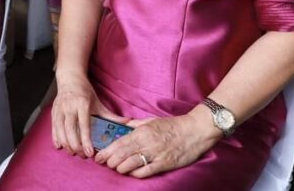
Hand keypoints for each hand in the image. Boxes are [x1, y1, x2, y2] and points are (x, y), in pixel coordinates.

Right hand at [50, 71, 126, 158]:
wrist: (70, 78)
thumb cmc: (84, 91)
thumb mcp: (98, 102)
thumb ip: (111, 116)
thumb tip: (127, 122)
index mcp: (82, 104)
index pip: (84, 125)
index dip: (86, 141)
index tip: (89, 153)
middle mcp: (69, 106)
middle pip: (70, 130)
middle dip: (76, 146)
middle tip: (82, 155)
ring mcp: (60, 109)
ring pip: (60, 131)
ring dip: (66, 144)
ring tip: (73, 152)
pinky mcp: (54, 111)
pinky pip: (53, 127)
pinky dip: (56, 138)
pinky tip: (60, 146)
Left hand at [94, 110, 220, 178]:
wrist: (194, 130)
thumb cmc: (173, 125)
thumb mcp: (151, 120)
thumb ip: (136, 125)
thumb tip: (124, 126)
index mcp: (142, 131)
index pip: (119, 143)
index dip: (107, 151)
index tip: (99, 156)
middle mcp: (146, 143)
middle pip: (122, 154)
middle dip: (111, 161)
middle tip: (106, 164)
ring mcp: (155, 154)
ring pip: (131, 164)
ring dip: (121, 168)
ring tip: (117, 168)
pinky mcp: (164, 163)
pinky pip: (146, 171)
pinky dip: (136, 174)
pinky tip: (132, 173)